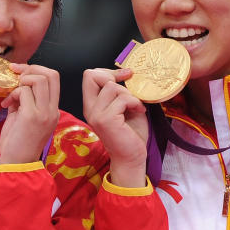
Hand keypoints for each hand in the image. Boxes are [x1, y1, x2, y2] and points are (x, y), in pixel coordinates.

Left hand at [0, 63, 59, 163]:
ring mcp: (44, 113)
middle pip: (51, 74)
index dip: (37, 69)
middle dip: (30, 69)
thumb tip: (17, 83)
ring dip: (22, 81)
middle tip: (15, 75)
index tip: (20, 72)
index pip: (54, 78)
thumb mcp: (23, 116)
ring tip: (12, 93)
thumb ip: (24, 99)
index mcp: (53, 110)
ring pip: (39, 80)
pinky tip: (5, 105)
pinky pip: (23, 91)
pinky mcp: (32, 116)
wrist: (16, 164)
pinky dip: (12, 94)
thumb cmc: (18, 142)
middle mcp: (53, 110)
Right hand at [82, 68, 147, 186]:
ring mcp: (96, 114)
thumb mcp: (124, 107)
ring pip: (111, 86)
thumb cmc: (131, 134)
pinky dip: (135, 102)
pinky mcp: (106, 120)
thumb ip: (120, 92)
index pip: (89, 76)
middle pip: (91, 75)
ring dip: (128, 94)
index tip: (125, 77)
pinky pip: (122, 99)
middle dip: (113, 76)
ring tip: (135, 106)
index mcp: (92, 105)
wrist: (132, 157)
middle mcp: (90, 109)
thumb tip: (127, 74)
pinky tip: (139, 112)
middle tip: (130, 89)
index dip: (107, 72)